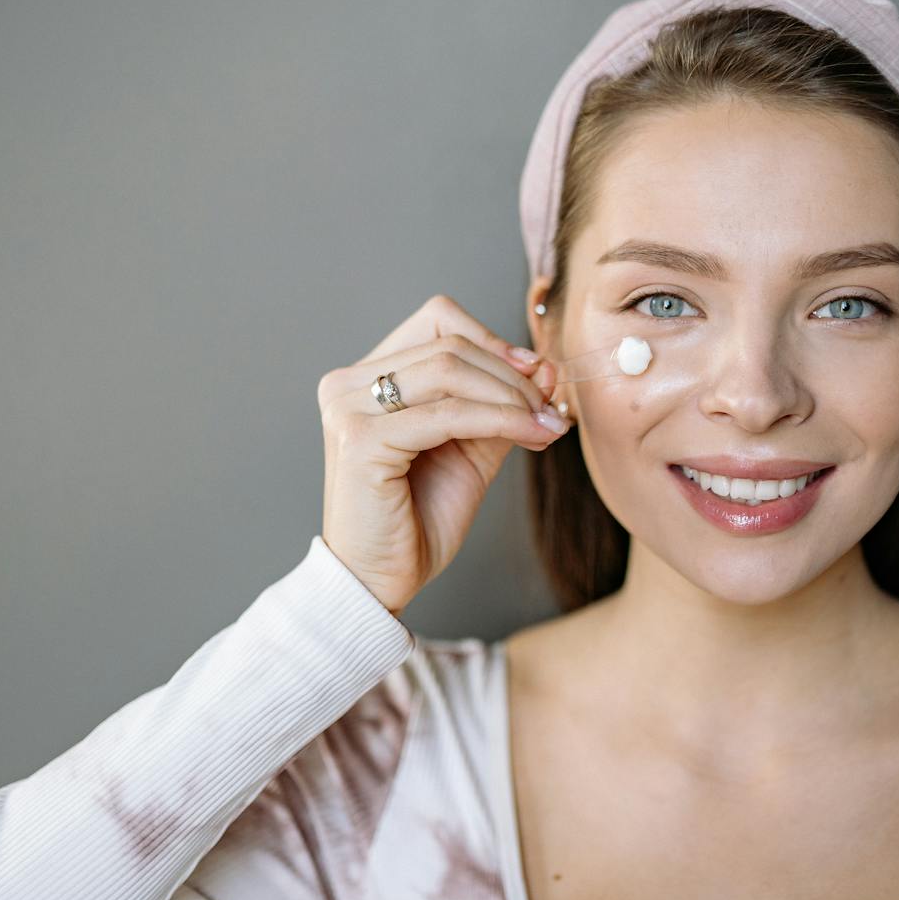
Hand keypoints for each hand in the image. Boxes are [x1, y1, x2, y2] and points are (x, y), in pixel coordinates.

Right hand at [316, 294, 567, 614]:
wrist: (381, 580)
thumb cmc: (417, 518)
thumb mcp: (471, 447)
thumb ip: (502, 403)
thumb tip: (547, 365)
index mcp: (366, 376)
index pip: (437, 319)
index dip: (493, 340)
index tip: (538, 374)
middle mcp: (348, 384)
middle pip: (449, 343)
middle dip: (512, 375)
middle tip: (550, 409)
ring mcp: (348, 408)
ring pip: (450, 370)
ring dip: (511, 396)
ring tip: (545, 425)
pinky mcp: (360, 441)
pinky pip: (447, 414)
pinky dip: (499, 420)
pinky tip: (530, 434)